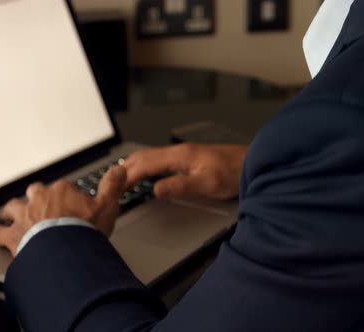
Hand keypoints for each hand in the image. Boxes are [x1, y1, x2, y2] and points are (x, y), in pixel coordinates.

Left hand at [0, 166, 126, 255]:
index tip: (76, 207)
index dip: (69, 197)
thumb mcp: (108, 205)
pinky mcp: (12, 235)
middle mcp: (39, 199)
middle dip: (38, 198)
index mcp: (61, 190)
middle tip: (45, 207)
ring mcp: (24, 216)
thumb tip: (119, 168)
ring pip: (13, 207)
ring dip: (14, 210)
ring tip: (14, 215)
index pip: (64, 187)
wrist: (68, 250)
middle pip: (35, 192)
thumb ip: (112, 185)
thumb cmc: (86, 229)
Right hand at [125, 143, 247, 200]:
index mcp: (180, 155)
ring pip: (151, 156)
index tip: (115, 187)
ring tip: (122, 177)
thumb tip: (155, 189)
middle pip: (144, 156)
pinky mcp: (189, 157)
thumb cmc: (233, 173)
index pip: (146, 164)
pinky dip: (146, 166)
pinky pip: (160, 159)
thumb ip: (180, 186)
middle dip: (126, 169)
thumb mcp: (207, 184)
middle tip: (112, 184)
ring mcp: (184, 153)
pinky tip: (147, 173)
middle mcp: (179, 151)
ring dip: (135, 166)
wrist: (251, 164)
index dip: (128, 176)